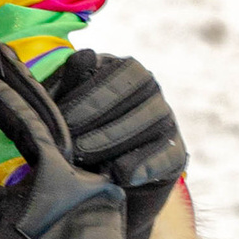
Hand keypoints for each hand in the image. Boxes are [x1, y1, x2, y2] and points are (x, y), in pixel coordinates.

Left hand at [50, 45, 185, 238]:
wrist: (96, 183)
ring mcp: (166, 121)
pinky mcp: (175, 154)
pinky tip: (120, 175)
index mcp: (124, 71)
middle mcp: (151, 91)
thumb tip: (83, 56)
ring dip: (116, 139)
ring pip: (153, 121)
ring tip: (84, 159)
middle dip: (100, 118)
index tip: (62, 118)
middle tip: (71, 143)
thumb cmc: (74, 133)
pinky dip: (144, 164)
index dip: (93, 94)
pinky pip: (167, 155)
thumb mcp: (64, 107)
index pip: (122, 71)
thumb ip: (69, 83)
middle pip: (140, 92)